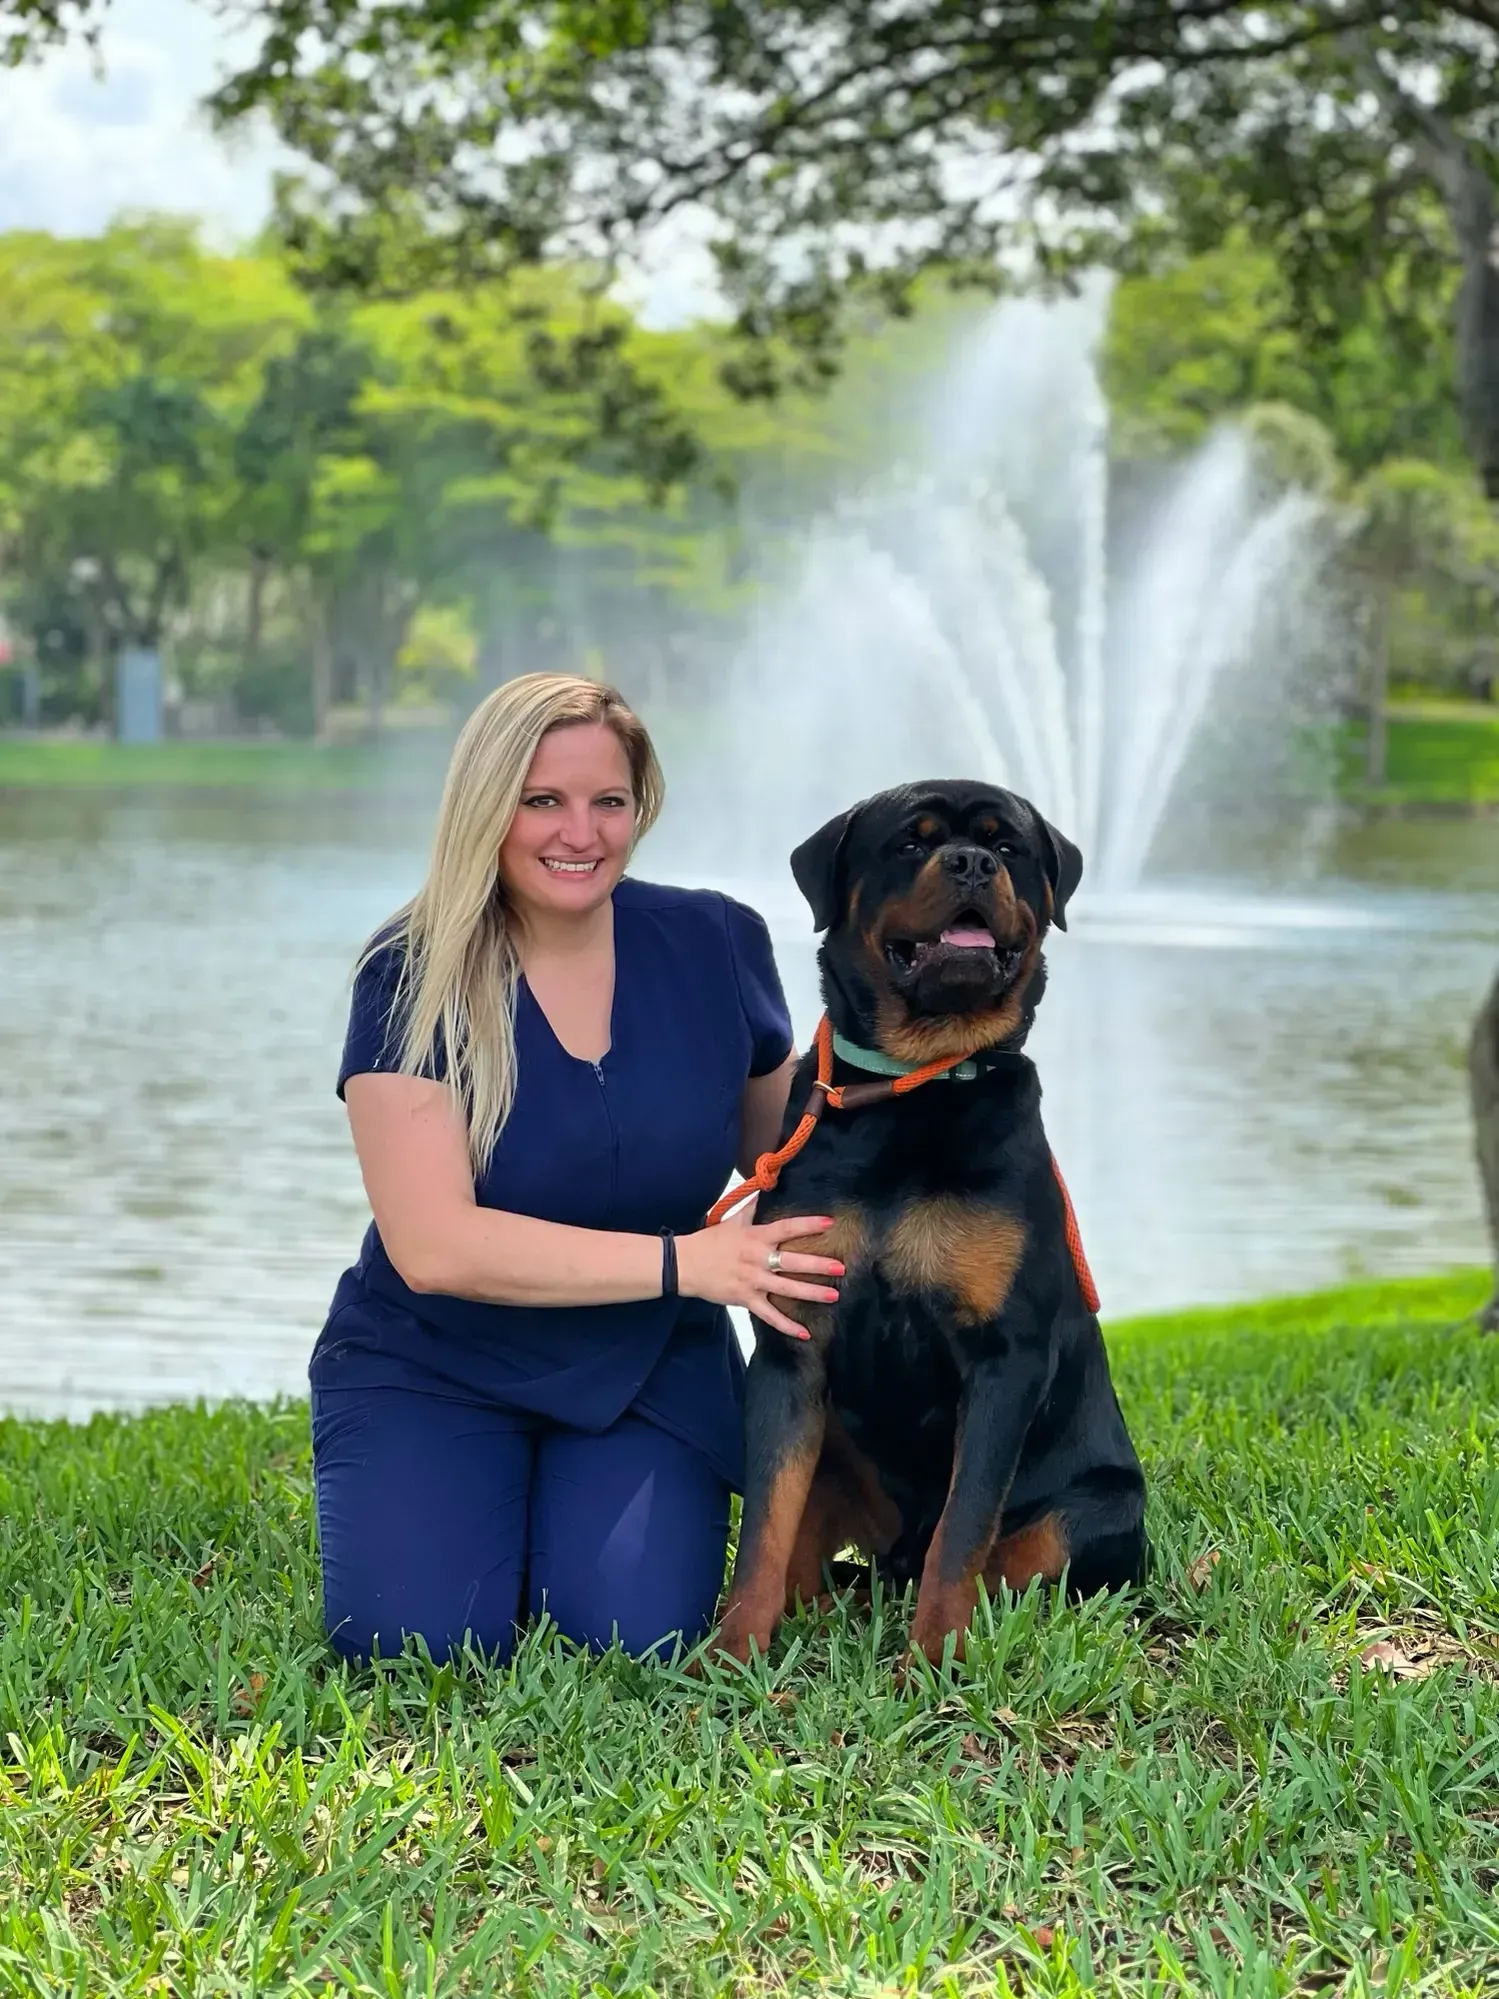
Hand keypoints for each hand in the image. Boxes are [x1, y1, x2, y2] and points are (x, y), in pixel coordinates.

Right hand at [677, 1202, 844, 1341]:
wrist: (685, 1264)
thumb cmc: (711, 1241)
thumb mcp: (733, 1220)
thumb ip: (753, 1206)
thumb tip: (766, 1183)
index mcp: (756, 1237)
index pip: (786, 1228)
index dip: (808, 1225)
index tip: (829, 1223)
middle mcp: (757, 1259)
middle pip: (792, 1262)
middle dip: (817, 1265)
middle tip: (840, 1267)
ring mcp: (752, 1281)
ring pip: (786, 1289)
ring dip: (811, 1293)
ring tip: (833, 1295)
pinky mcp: (746, 1300)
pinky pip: (769, 1315)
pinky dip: (786, 1326)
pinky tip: (805, 1333)